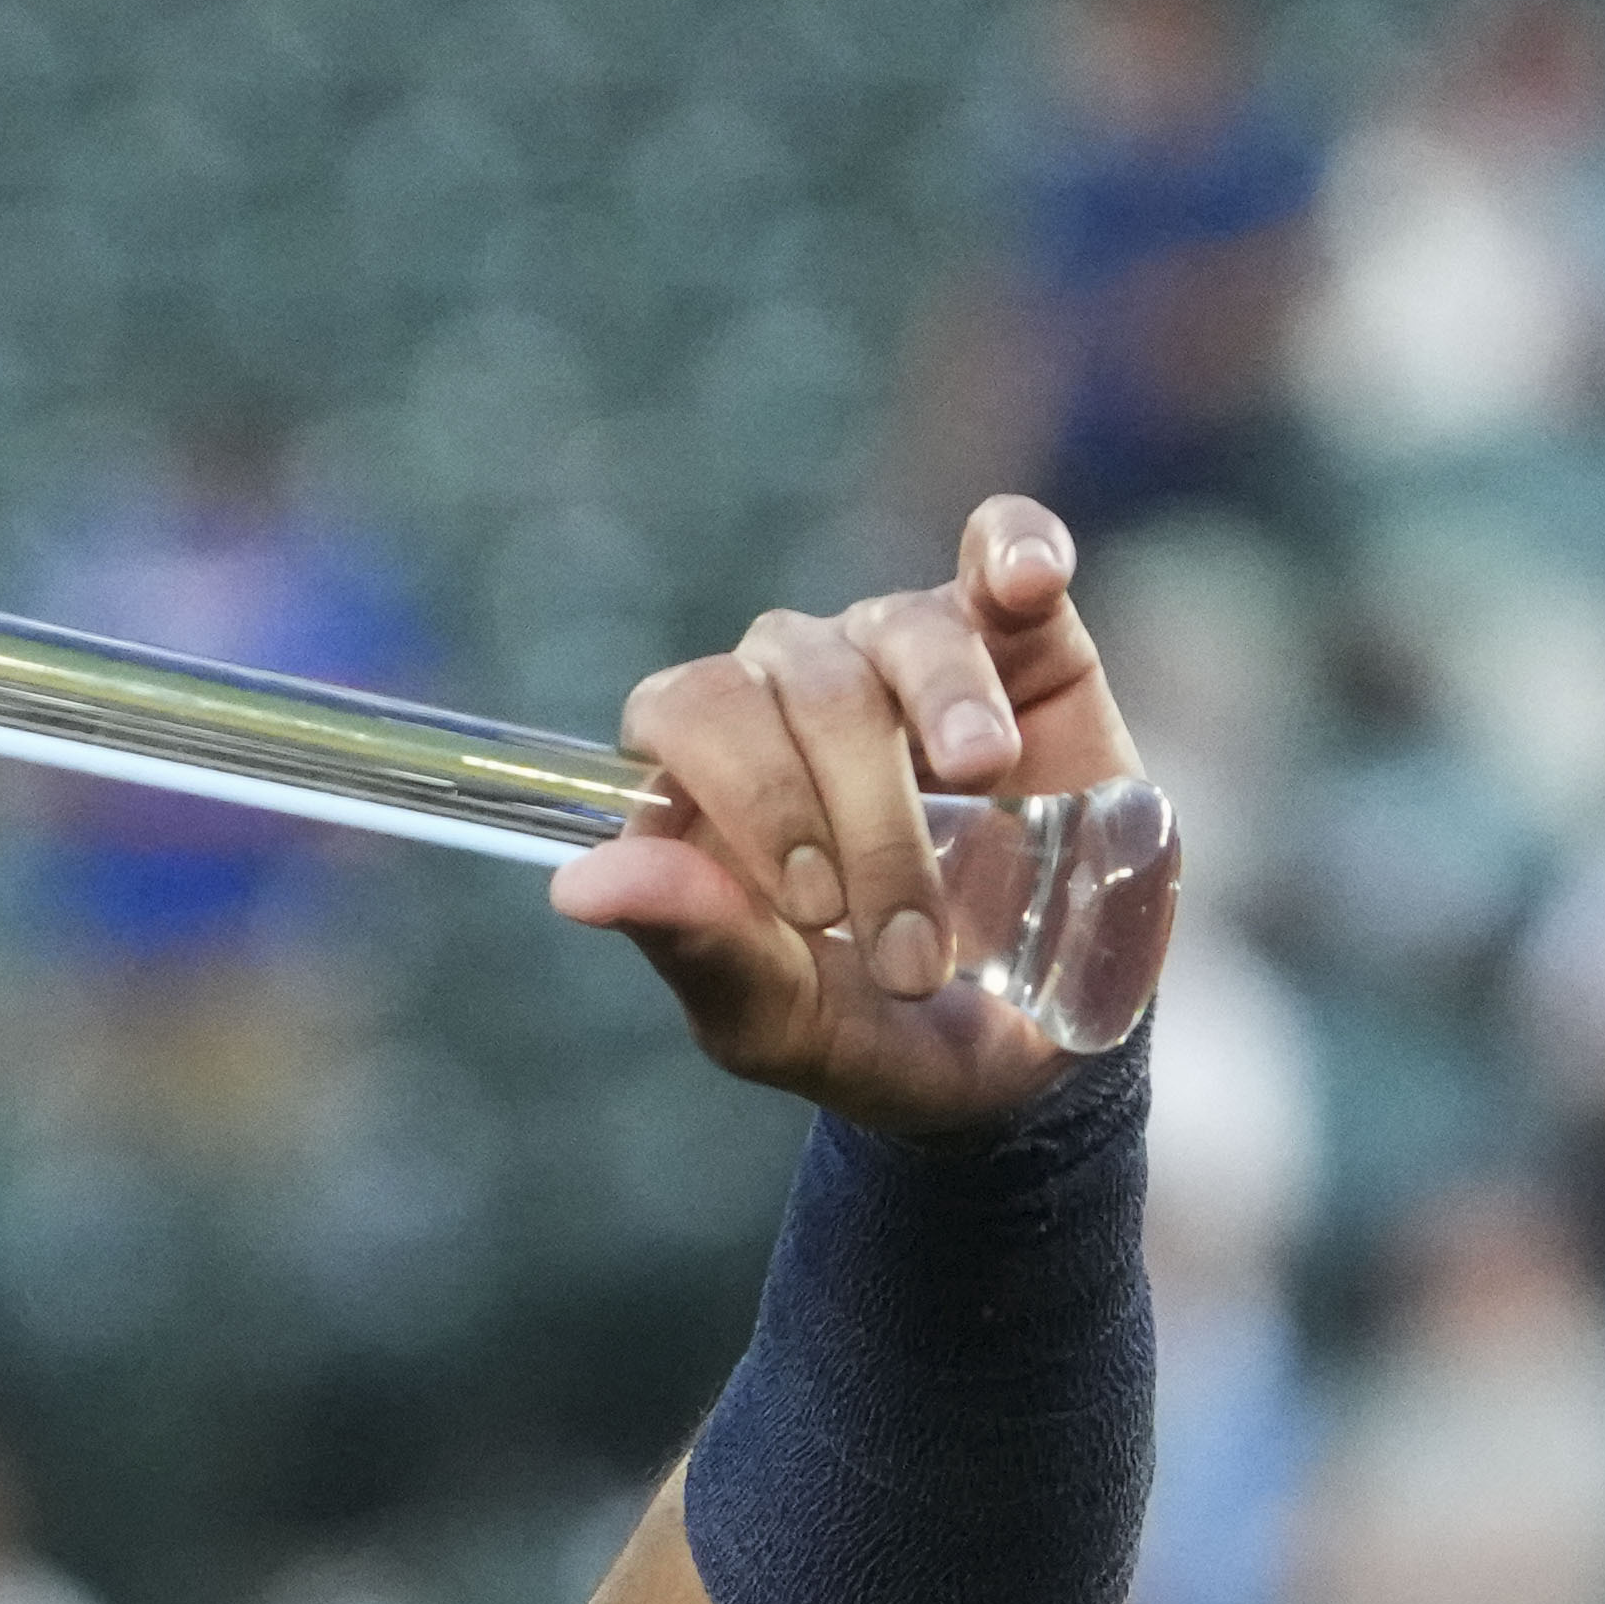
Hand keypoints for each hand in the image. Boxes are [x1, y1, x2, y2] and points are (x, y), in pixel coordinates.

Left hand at [551, 495, 1140, 1135]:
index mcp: (706, 775)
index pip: (682, 713)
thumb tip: (576, 886)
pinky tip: (1022, 581)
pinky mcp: (1020, 642)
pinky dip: (1013, 549)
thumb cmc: (877, 1031)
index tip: (813, 902)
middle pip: (797, 681)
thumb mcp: (783, 1022)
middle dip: (861, 812)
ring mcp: (902, 658)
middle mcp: (792, 694)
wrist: (1029, 1053)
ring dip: (942, 705)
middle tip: (914, 944)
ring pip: (897, 630)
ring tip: (983, 780)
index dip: (746, 791)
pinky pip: (1000, 549)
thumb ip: (696, 948)